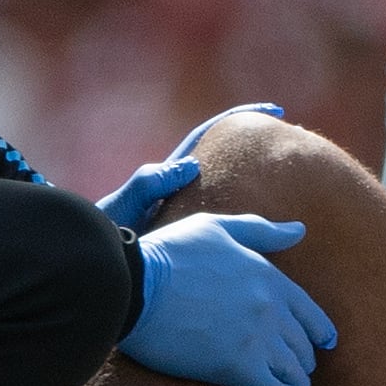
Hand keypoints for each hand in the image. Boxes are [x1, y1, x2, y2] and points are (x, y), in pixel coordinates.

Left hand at [99, 104, 289, 227]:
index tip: (274, 112)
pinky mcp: (190, 240)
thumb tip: (190, 164)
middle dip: (257, 152)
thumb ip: (147, 185)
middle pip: (225, 161)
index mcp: (167, 177)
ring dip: (259, 190)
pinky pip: (226, 227)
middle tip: (294, 151)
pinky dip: (249, 228)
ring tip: (294, 193)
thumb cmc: (99, 242)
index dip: (239, 118)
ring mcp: (185, 216)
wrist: (91, 273)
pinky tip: (268, 241)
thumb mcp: (121, 209)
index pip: (207, 136)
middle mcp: (179, 192)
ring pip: (230, 195)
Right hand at [123, 213, 337, 385]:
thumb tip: (299, 230)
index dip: (318, 330)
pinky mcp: (236, 368)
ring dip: (297, 379)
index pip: (308, 311)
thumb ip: (260, 231)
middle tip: (301, 368)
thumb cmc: (169, 254)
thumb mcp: (217, 228)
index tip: (324, 341)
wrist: (134, 287)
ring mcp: (256, 339)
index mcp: (268, 276)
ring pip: (292, 368)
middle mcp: (270, 309)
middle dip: (304, 357)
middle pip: (301, 342)